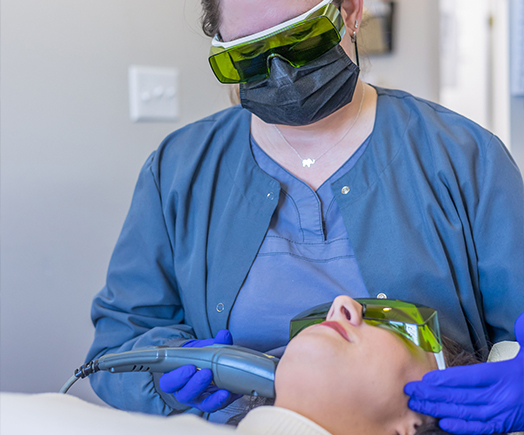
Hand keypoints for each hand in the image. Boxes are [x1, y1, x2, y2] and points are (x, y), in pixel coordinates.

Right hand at [159, 329, 241, 412]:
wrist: (206, 366)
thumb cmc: (199, 358)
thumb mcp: (202, 349)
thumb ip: (213, 342)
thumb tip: (224, 334)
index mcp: (174, 379)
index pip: (169, 383)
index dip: (178, 377)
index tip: (190, 367)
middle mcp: (184, 392)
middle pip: (185, 395)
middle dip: (196, 385)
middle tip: (207, 373)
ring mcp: (198, 400)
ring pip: (202, 404)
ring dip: (213, 398)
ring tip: (223, 390)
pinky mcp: (212, 403)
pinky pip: (218, 406)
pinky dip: (226, 400)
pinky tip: (233, 392)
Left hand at [405, 313, 523, 433]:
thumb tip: (522, 320)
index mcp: (505, 375)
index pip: (469, 377)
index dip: (446, 379)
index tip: (425, 378)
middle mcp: (502, 396)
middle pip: (461, 396)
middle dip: (432, 394)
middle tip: (410, 390)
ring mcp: (502, 413)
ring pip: (465, 413)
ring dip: (439, 409)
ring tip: (418, 404)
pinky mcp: (505, 425)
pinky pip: (480, 428)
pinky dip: (461, 427)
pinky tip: (443, 423)